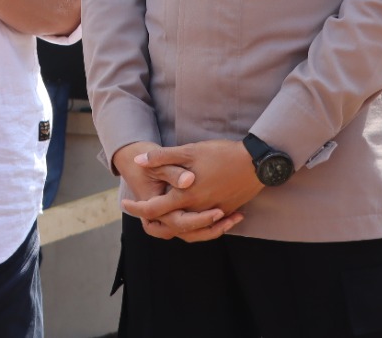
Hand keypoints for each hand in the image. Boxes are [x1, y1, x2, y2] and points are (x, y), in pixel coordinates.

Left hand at [120, 139, 260, 242]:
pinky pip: (208, 226)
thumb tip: (138, 161)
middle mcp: (198, 210)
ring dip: (174, 225)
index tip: (125, 204)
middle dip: (151, 221)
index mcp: (185, 195)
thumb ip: (161, 158)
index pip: (153, 209)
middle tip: (140, 212)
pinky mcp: (227, 212)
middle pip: (169, 225)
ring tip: (162, 216)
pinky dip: (196, 224)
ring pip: (188, 230)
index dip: (136, 208)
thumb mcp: (188, 151)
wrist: (256, 163)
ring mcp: (214, 213)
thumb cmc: (220, 154)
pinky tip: (190, 214)